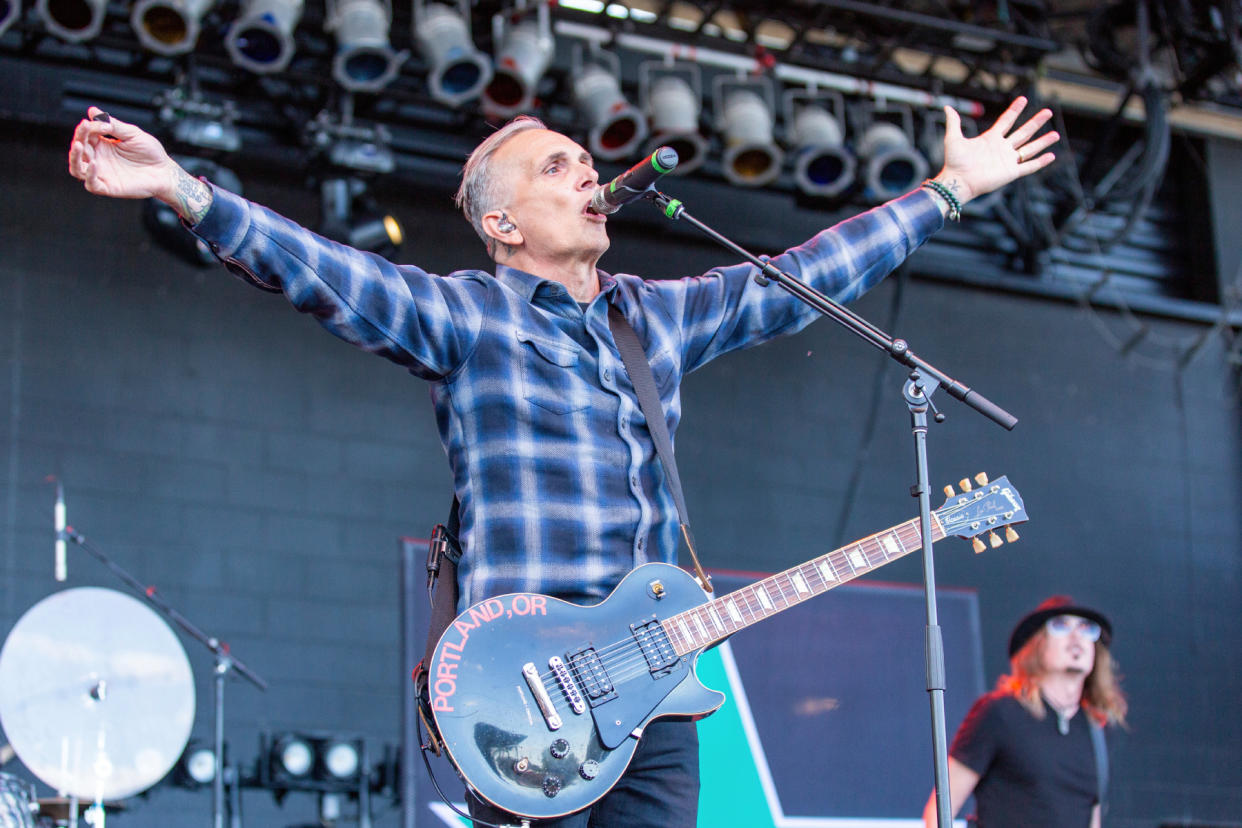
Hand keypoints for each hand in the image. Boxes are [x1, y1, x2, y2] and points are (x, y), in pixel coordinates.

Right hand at [68, 107, 178, 201]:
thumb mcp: (132, 134)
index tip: (99, 123)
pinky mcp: (109, 187)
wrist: (165, 172)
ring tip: (79, 146)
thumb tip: (92, 110)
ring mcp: (102, 174)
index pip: (85, 135)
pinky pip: (92, 184)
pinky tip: (95, 164)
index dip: (86, 128)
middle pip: (78, 150)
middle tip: (85, 129)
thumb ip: (113, 124)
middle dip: (79, 138)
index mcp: (102, 145)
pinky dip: (89, 175)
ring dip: (74, 157)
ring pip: (77, 168)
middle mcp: (98, 159)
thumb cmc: (150, 153)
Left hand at [934, 96, 1058, 205]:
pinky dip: (1040, 162)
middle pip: (1023, 132)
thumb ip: (954, 123)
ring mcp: (1007, 160)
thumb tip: (947, 107)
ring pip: (1029, 148)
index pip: (1006, 121)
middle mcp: (1001, 148)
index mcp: (990, 139)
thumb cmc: (954, 162)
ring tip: (1056, 134)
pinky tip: (1051, 156)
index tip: (1024, 99)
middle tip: (1048, 111)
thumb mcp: (953, 139)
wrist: (957, 181)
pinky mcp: (1010, 172)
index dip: (1015, 110)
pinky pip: (1028, 166)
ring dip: (1043, 141)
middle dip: (1036, 122)